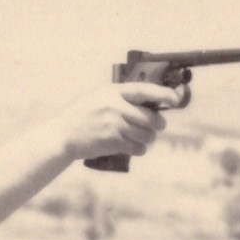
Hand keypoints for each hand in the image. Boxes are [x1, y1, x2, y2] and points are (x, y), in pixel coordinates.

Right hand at [60, 82, 177, 161]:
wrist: (63, 135)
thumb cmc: (83, 116)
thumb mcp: (99, 97)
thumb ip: (121, 97)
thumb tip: (150, 102)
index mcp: (113, 92)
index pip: (144, 90)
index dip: (163, 94)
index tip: (175, 98)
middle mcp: (115, 106)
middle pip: (152, 118)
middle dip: (158, 125)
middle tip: (156, 126)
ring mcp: (114, 124)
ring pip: (147, 135)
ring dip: (148, 139)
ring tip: (140, 137)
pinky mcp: (113, 141)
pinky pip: (138, 148)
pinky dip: (139, 149)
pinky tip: (132, 146)